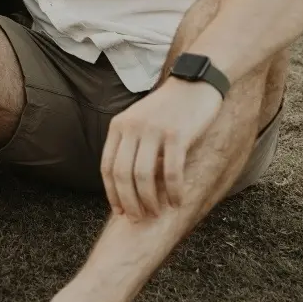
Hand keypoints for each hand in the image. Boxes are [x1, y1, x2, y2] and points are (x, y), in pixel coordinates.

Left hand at [101, 78, 223, 218]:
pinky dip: (173, 192)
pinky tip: (177, 202)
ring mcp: (154, 131)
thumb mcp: (139, 121)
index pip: (107, 167)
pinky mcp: (177, 135)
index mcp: (118, 126)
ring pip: (144, 177)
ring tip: (156, 213)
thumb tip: (127, 184)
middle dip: (129, 202)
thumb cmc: (168, 108)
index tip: (118, 210)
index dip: (112, 192)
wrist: (195, 83)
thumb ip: (131, 145)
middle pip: (122, 175)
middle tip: (138, 218)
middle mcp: (132, 128)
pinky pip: (171, 172)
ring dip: (149, 201)